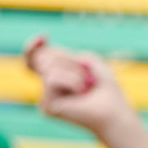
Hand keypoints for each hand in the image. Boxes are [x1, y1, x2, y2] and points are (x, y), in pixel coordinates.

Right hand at [22, 35, 138, 139]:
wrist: (114, 111)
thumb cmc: (104, 88)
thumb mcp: (87, 61)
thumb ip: (63, 54)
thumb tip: (41, 55)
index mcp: (54, 78)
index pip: (33, 60)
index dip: (32, 48)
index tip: (44, 36)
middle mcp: (45, 89)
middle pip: (42, 58)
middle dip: (67, 59)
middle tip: (86, 75)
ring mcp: (44, 98)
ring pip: (48, 68)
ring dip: (73, 72)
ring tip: (86, 86)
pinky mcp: (46, 106)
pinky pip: (52, 79)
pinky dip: (71, 81)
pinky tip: (81, 92)